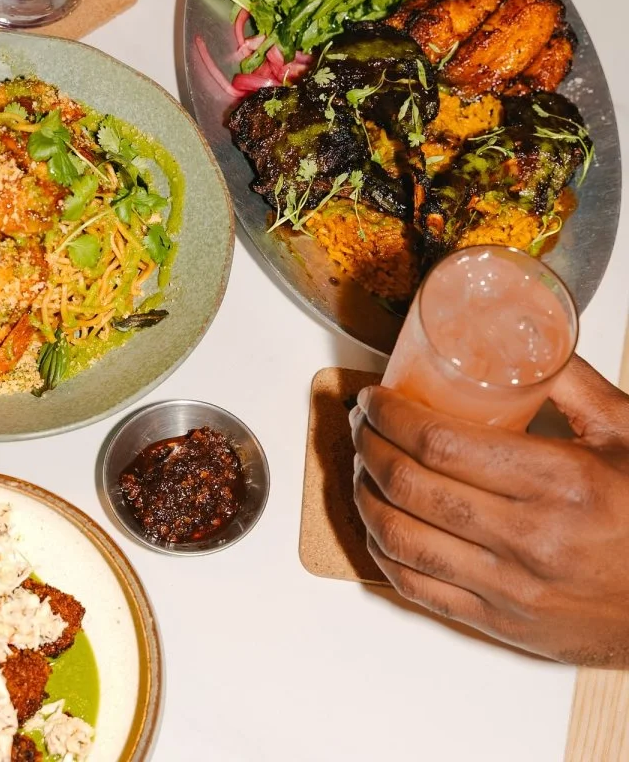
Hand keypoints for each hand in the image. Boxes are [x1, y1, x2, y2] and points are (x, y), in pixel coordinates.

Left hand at [350, 356, 628, 666]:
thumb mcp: (628, 433)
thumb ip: (571, 382)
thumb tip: (523, 339)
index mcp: (559, 483)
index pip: (440, 444)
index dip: (392, 416)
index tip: (375, 398)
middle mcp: (528, 540)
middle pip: (412, 487)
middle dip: (370, 447)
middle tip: (363, 424)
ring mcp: (510, 588)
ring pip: (403, 539)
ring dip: (366, 498)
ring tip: (362, 467)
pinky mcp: (501, 623)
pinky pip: (419, 588)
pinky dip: (384, 552)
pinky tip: (377, 525)